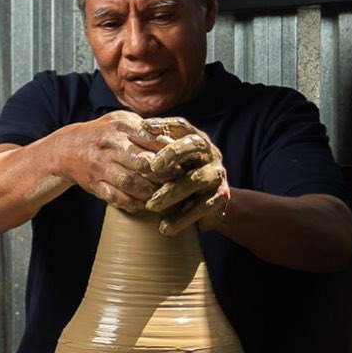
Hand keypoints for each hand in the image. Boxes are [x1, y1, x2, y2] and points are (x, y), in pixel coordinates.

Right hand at [60, 111, 169, 211]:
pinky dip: (133, 203)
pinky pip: (116, 198)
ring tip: (164, 194)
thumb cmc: (103, 134)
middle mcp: (109, 146)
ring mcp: (100, 167)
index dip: (167, 150)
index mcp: (119, 127)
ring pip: (130, 182)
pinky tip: (144, 203)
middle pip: (142, 162)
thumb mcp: (121, 121)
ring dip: (150, 191)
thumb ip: (146, 127)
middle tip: (178, 180)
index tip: (181, 159)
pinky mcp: (95, 185)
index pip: (149, 138)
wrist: (67, 149)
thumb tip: (175, 138)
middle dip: (163, 174)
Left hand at [140, 116, 229, 235]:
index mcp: (195, 139)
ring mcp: (217, 174)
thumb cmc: (182, 174)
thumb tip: (129, 132)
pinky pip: (203, 207)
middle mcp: (209, 153)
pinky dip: (183, 218)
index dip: (164, 125)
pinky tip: (165, 227)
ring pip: (197, 179)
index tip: (143, 127)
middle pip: (193, 146)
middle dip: (172, 154)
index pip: (181, 126)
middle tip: (152, 166)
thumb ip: (155, 147)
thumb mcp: (170, 159)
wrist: (212, 201)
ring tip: (151, 206)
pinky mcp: (221, 197)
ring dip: (173, 193)